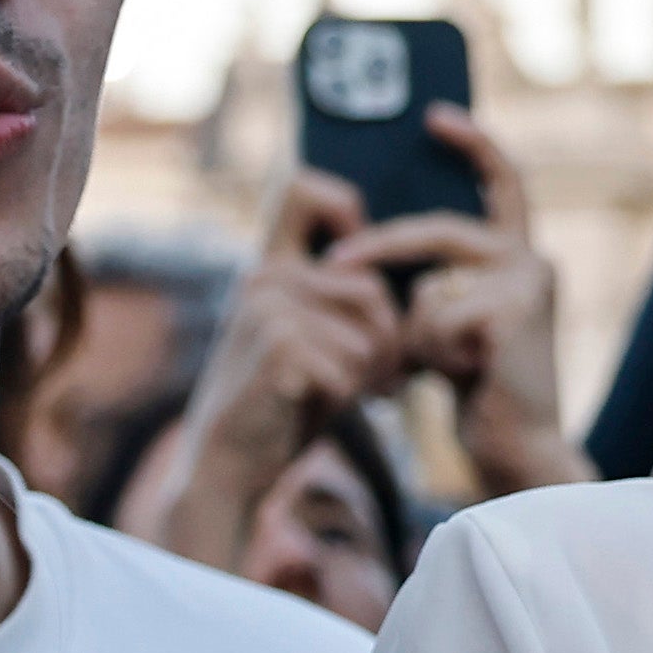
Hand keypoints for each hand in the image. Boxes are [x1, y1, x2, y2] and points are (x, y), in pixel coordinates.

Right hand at [140, 172, 408, 562]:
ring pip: (368, 334)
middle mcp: (264, 275)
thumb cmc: (282, 404)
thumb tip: (424, 281)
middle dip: (386, 342)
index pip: (304, 188)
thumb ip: (341, 300)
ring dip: (368, 375)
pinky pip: (351, 367)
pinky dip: (345, 398)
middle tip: (375, 380)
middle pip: (372, 290)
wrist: (227, 465)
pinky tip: (312, 408)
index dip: (345, 206)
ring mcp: (268, 308)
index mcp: (268, 264)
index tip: (359, 261)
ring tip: (339, 394)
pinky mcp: (277, 346)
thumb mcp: (308, 338)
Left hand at [365, 108, 589, 496]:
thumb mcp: (442, 320)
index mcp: (519, 256)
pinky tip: (465, 379)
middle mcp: (533, 260)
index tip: (433, 115)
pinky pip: (434, 317)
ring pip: (429, 286)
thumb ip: (426, 278)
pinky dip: (430, 354)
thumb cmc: (474, 390)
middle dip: (379, 248)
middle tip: (332, 265)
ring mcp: (529, 284)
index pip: (504, 181)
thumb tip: (362, 245)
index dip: (472, 143)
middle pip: (438, 230)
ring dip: (417, 334)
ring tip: (448, 368)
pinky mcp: (513, 313)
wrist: (516, 450)